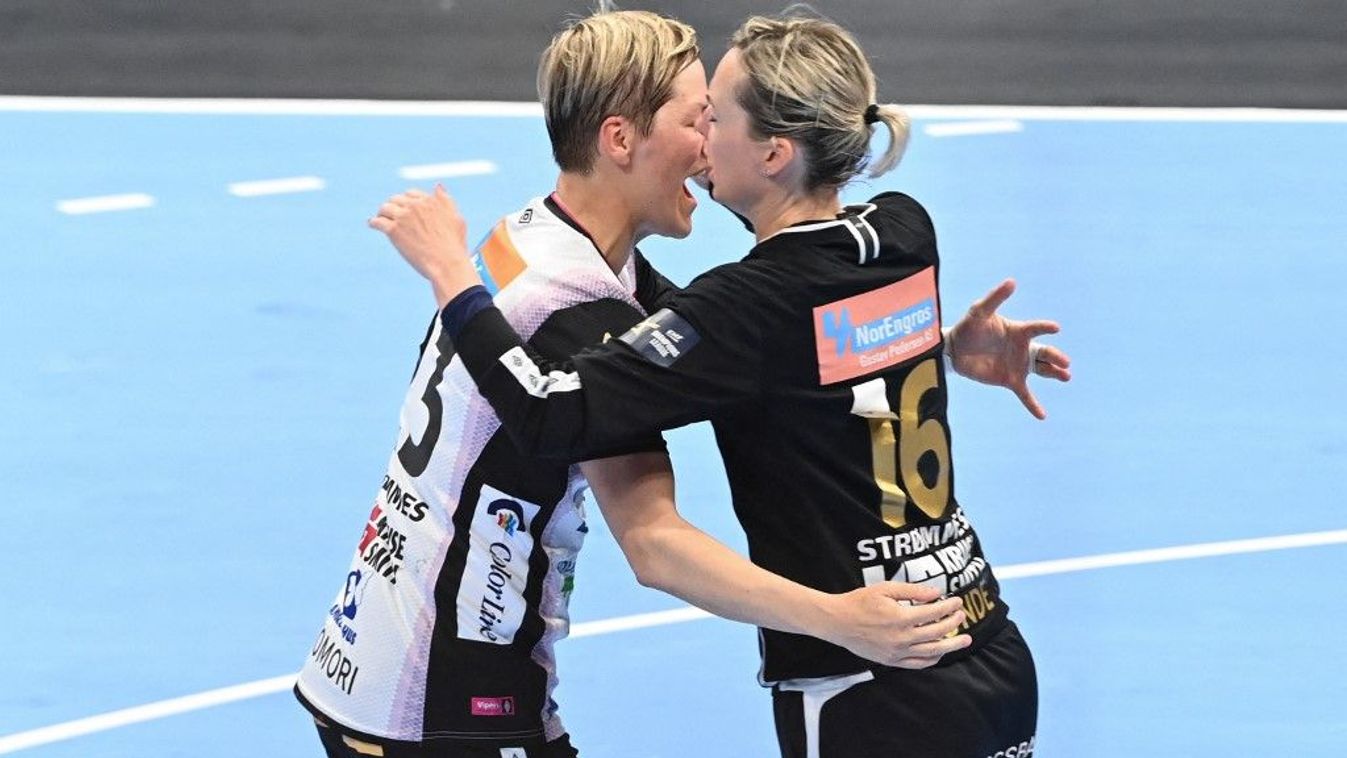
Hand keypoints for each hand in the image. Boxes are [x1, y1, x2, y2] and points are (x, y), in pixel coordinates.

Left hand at [368, 184, 478, 307]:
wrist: (446, 262)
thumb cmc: (455, 245)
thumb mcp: (456, 218)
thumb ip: (446, 201)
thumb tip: (438, 186)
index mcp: (431, 201)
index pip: (412, 194)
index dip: (406, 200)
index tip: (404, 207)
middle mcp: (416, 205)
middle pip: (396, 199)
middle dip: (393, 205)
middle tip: (390, 213)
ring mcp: (404, 217)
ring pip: (385, 208)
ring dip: (382, 212)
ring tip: (380, 217)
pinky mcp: (393, 230)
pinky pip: (378, 222)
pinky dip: (374, 222)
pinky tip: (373, 224)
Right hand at [820, 582, 970, 668]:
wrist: (838, 622)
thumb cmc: (859, 602)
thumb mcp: (885, 589)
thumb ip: (912, 591)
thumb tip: (936, 593)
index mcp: (901, 618)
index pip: (934, 612)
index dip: (949, 607)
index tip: (957, 601)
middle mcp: (902, 638)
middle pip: (937, 633)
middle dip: (953, 623)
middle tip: (962, 616)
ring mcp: (897, 652)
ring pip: (932, 652)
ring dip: (951, 645)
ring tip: (964, 640)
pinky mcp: (891, 661)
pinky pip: (918, 663)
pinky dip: (932, 659)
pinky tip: (939, 653)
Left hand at [946, 279, 1071, 418]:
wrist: (955, 350)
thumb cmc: (969, 327)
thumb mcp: (980, 311)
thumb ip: (996, 298)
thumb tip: (1012, 281)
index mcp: (1019, 331)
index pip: (1036, 329)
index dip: (1045, 327)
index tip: (1055, 328)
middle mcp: (1023, 348)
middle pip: (1045, 353)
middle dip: (1056, 358)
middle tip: (1066, 363)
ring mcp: (1018, 365)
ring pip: (1042, 371)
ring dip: (1055, 374)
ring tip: (1066, 376)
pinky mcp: (1009, 380)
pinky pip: (1025, 394)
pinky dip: (1033, 405)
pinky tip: (1042, 415)